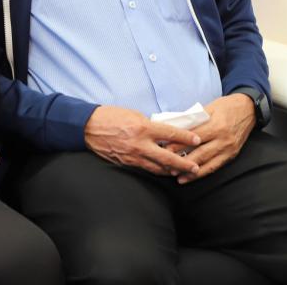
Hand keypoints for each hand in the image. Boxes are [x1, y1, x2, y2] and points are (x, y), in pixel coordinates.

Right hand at [83, 105, 201, 176]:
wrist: (89, 127)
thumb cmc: (111, 116)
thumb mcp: (133, 115)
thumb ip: (149, 125)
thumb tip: (162, 132)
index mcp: (143, 128)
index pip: (170, 133)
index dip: (186, 137)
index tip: (197, 139)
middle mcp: (140, 144)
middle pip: (168, 158)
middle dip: (184, 164)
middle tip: (196, 167)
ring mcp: (133, 156)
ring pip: (157, 168)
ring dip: (171, 171)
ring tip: (183, 172)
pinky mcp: (126, 163)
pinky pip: (145, 169)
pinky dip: (156, 170)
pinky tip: (163, 171)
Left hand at [175, 94, 256, 183]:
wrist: (249, 109)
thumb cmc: (227, 106)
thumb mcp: (210, 107)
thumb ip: (195, 118)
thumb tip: (176, 128)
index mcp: (216, 126)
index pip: (194, 138)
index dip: (179, 145)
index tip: (165, 149)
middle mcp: (223, 139)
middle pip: (200, 153)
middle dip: (183, 161)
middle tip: (168, 167)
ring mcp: (229, 149)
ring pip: (208, 164)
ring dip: (192, 172)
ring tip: (178, 177)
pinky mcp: (231, 155)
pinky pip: (216, 166)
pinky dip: (203, 173)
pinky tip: (192, 176)